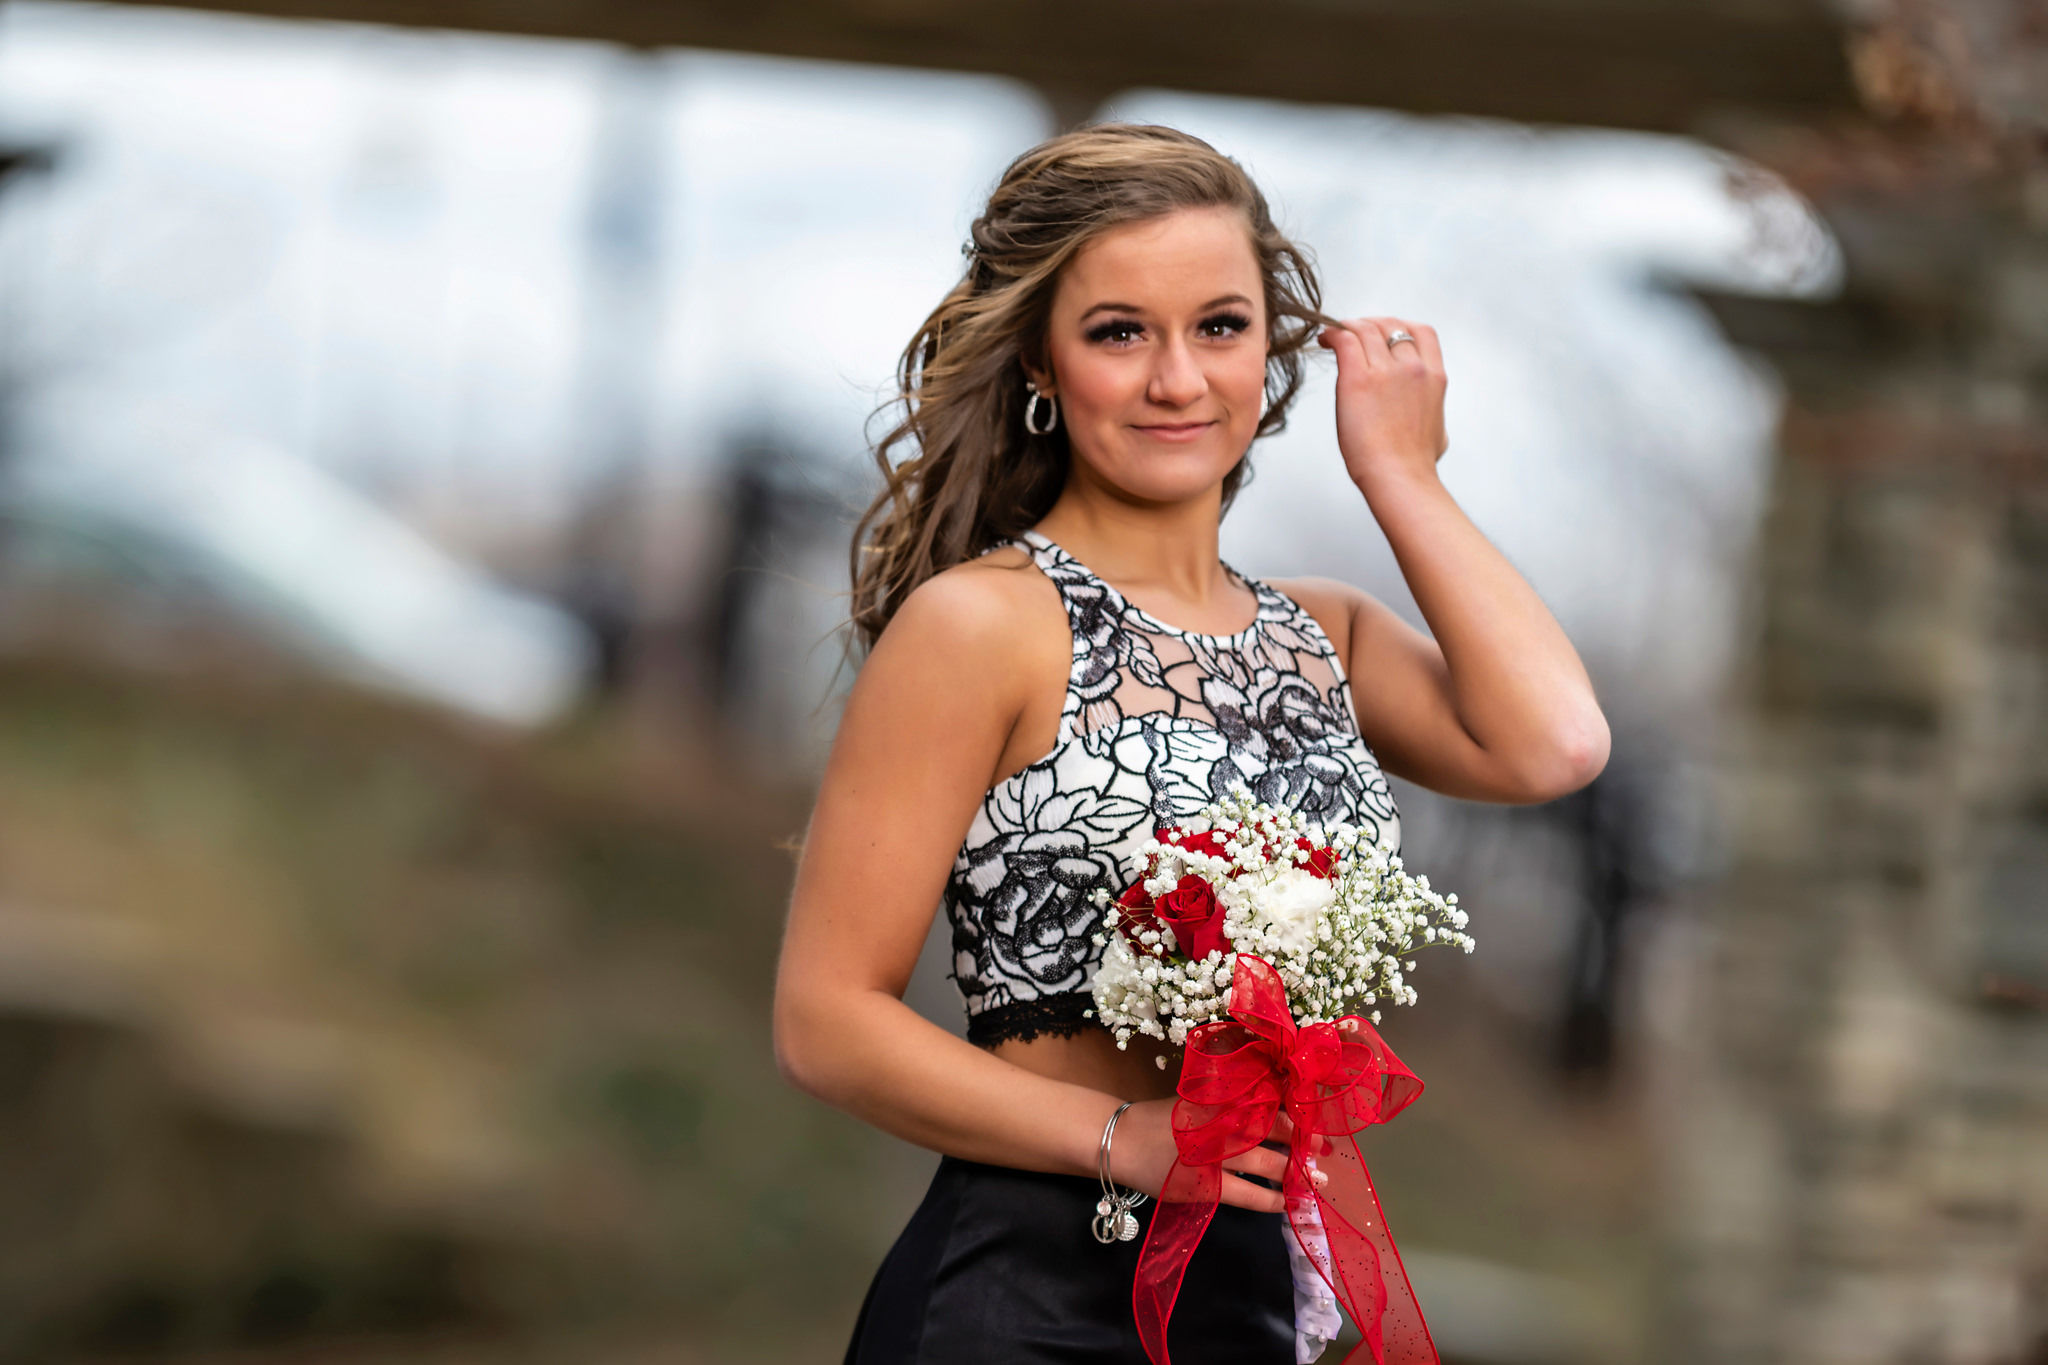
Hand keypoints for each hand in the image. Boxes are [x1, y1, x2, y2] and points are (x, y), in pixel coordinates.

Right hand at [1107, 1099, 1331, 1215]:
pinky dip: (1269, 1199)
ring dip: (1293, 1174)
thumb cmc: (1161, 1120)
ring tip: (1316, 1182)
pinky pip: (1245, 1195)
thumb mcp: (1198, 1103)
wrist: (1121, 1141)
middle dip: (1302, 1144)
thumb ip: (1230, 1105)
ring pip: (1263, 1164)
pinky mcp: (1203, 1186)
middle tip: (1325, 1153)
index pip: (1267, 1104)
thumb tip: (1274, 1112)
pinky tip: (1284, 1203)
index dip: (1296, 1116)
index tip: (1318, 1123)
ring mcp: (1211, 1156)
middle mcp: (1217, 1124)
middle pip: (1271, 1131)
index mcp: (1217, 1100)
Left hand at [1316, 316, 1447, 490]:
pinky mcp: (1358, 379)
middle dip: (1369, 324)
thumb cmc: (1416, 463)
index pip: (1421, 331)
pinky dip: (1332, 334)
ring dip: (1347, 326)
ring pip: (1365, 328)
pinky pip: (1344, 340)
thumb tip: (1429, 414)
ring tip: (1333, 336)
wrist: (1400, 477)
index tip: (1382, 334)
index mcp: (1434, 377)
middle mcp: (1413, 368)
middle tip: (1353, 334)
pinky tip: (1324, 341)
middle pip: (1389, 325)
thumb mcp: (1438, 429)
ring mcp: (1386, 371)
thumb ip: (1432, 411)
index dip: (1399, 326)